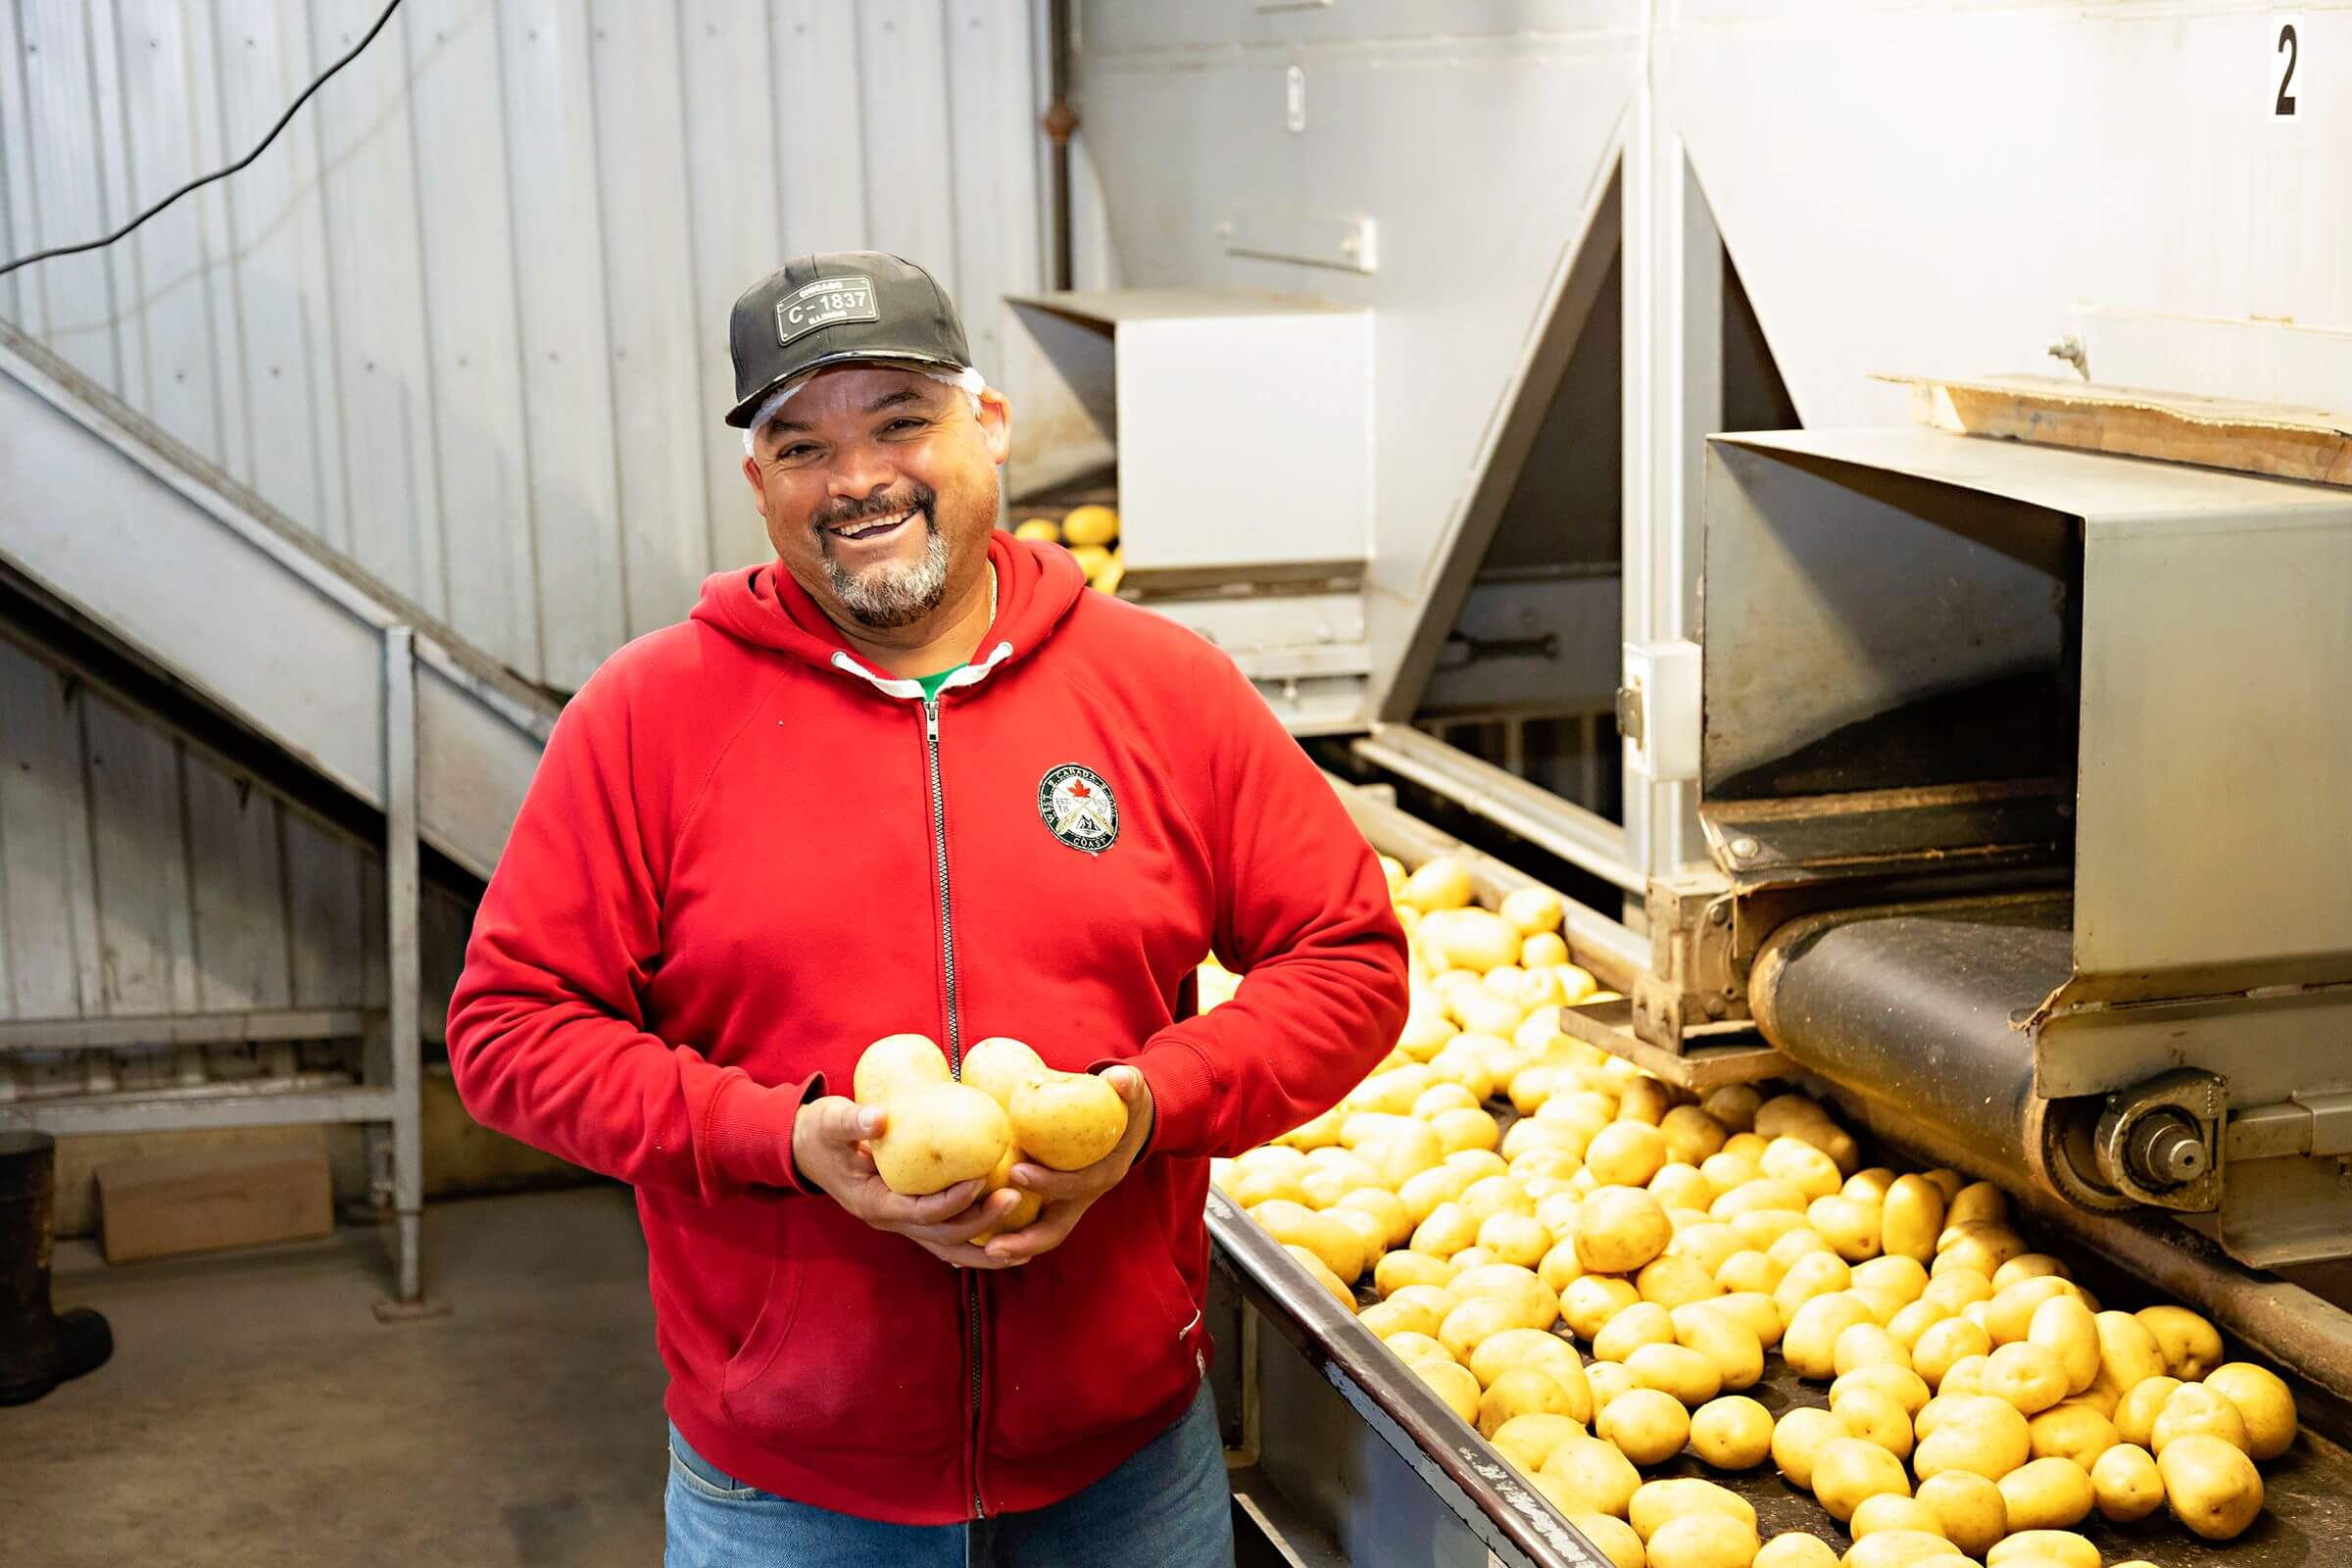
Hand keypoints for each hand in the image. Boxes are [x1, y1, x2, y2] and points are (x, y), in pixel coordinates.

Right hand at [791, 1096, 1026, 1269]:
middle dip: (981, 1223)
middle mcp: (891, 1220)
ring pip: (949, 1247)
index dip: (952, 1201)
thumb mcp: (830, 1122)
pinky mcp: (911, 1214)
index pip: (920, 1212)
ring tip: (1028, 1242)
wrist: (807, 1150)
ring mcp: (902, 1222)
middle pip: (943, 1236)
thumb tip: (877, 1117)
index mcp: (874, 1204)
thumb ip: (852, 1121)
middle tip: (1015, 1198)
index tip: (980, 1180)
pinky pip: (947, 1236)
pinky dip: (976, 1241)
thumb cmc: (821, 1133)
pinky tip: (1007, 1240)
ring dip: (987, 1247)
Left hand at [981, 1066, 1154, 1265]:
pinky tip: (974, 1237)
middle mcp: (1085, 1196)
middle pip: (1056, 1229)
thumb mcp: (1131, 1091)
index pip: (1077, 1186)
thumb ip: (1127, 1084)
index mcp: (1104, 1173)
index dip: (1050, 1182)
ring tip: (978, 1251)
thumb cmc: (1125, 1104)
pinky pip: (1029, 1223)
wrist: (1130, 1123)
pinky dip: (1006, 1233)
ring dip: (1012, 1246)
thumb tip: (1119, 1079)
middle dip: (1025, 1239)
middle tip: (992, 1243)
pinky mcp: (1053, 1201)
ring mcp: (1068, 1203)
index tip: (1017, 1171)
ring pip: (1040, 1234)